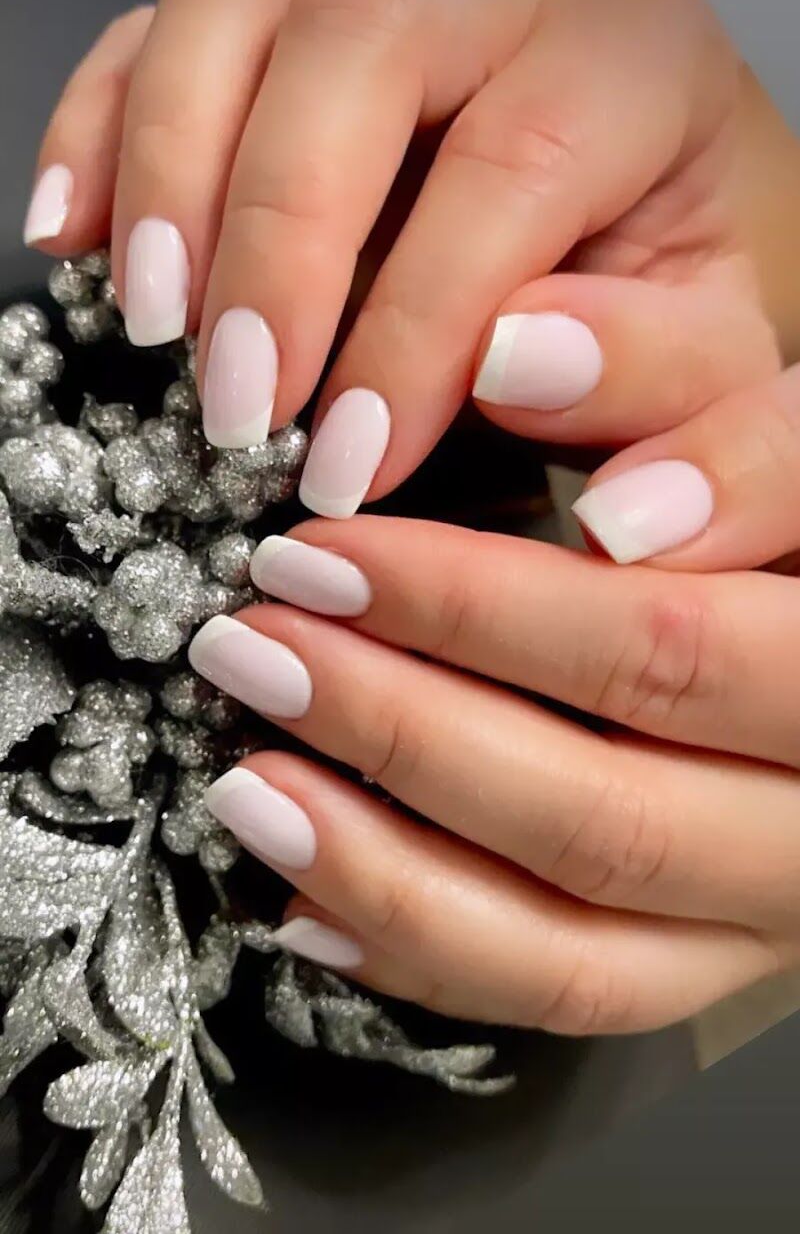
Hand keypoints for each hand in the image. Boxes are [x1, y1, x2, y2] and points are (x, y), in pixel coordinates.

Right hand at [25, 0, 779, 516]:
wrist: (655, 191)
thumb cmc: (681, 272)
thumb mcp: (719, 343)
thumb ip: (656, 368)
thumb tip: (511, 365)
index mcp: (632, 56)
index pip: (506, 168)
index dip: (411, 327)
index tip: (350, 461)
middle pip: (349, 42)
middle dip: (273, 235)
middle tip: (241, 404)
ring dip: (168, 164)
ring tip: (156, 323)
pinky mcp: (286, 19)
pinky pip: (162, 22)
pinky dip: (102, 122)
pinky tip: (81, 237)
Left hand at [186, 363, 799, 1035]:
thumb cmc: (783, 509)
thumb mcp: (762, 426)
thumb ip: (664, 386)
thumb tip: (508, 356)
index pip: (668, 652)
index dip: (479, 608)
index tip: (322, 552)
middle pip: (605, 815)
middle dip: (403, 732)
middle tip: (257, 644)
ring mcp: (762, 913)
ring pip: (576, 942)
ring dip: (387, 864)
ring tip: (247, 777)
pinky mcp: (701, 964)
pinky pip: (560, 997)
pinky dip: (424, 953)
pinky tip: (304, 897)